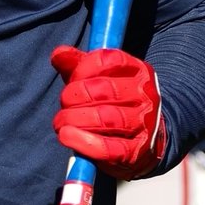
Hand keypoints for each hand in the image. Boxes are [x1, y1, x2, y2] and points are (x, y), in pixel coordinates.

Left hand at [50, 46, 166, 179]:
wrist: (145, 139)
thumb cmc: (114, 103)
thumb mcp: (97, 78)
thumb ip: (77, 64)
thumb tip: (58, 54)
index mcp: (137, 70)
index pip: (108, 60)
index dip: (83, 69)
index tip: (72, 79)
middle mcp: (144, 94)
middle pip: (105, 90)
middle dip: (75, 96)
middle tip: (64, 104)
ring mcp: (144, 123)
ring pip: (107, 118)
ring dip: (75, 119)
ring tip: (60, 123)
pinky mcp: (136, 151)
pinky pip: (109, 147)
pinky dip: (85, 143)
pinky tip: (68, 137)